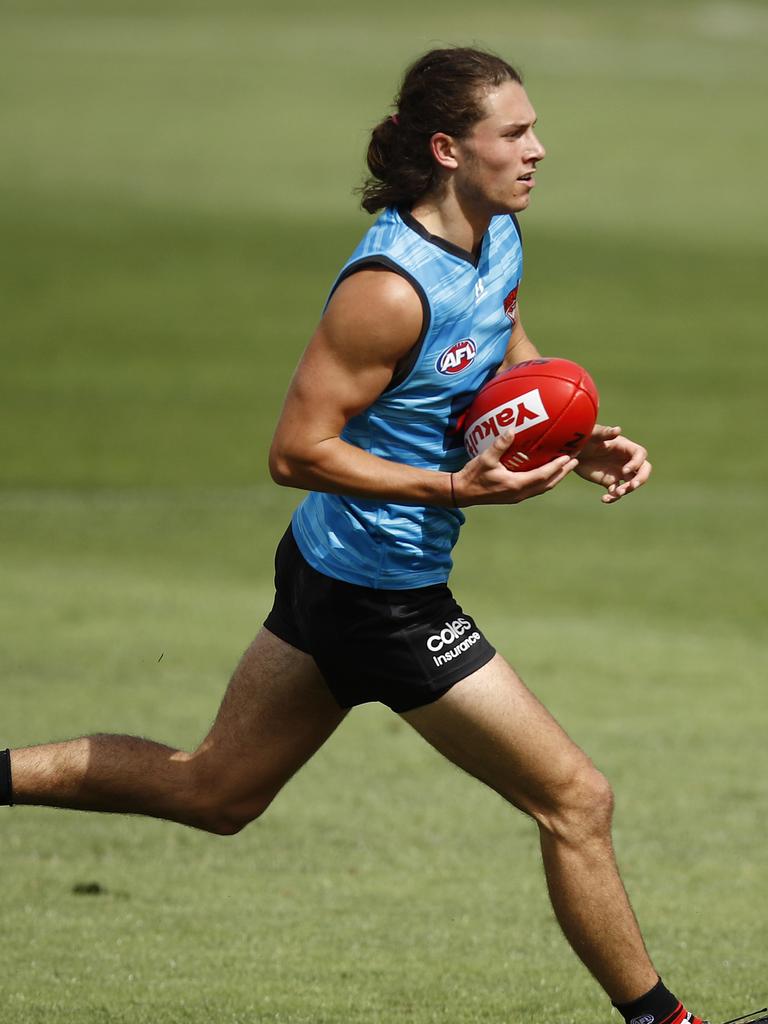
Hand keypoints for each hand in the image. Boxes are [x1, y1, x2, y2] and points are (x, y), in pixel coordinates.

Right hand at [453, 430, 578, 506]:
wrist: (462, 493)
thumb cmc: (473, 475)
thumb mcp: (485, 458)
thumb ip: (500, 444)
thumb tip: (512, 429)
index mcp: (516, 484)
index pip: (543, 476)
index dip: (557, 467)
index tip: (568, 457)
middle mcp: (520, 493)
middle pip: (548, 484)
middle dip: (562, 473)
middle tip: (574, 461)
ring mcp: (517, 496)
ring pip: (542, 488)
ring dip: (555, 478)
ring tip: (565, 468)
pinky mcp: (513, 496)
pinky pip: (535, 489)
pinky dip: (545, 481)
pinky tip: (546, 473)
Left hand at [575, 424, 651, 503]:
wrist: (572, 451)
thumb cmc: (584, 438)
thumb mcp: (593, 435)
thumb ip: (604, 432)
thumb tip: (618, 430)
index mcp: (625, 447)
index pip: (640, 455)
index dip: (636, 463)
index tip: (624, 470)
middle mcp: (626, 460)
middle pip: (643, 470)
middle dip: (641, 479)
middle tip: (632, 486)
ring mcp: (619, 472)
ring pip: (632, 483)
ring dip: (627, 490)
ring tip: (616, 493)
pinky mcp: (610, 482)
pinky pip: (616, 492)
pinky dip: (613, 497)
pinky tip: (604, 499)